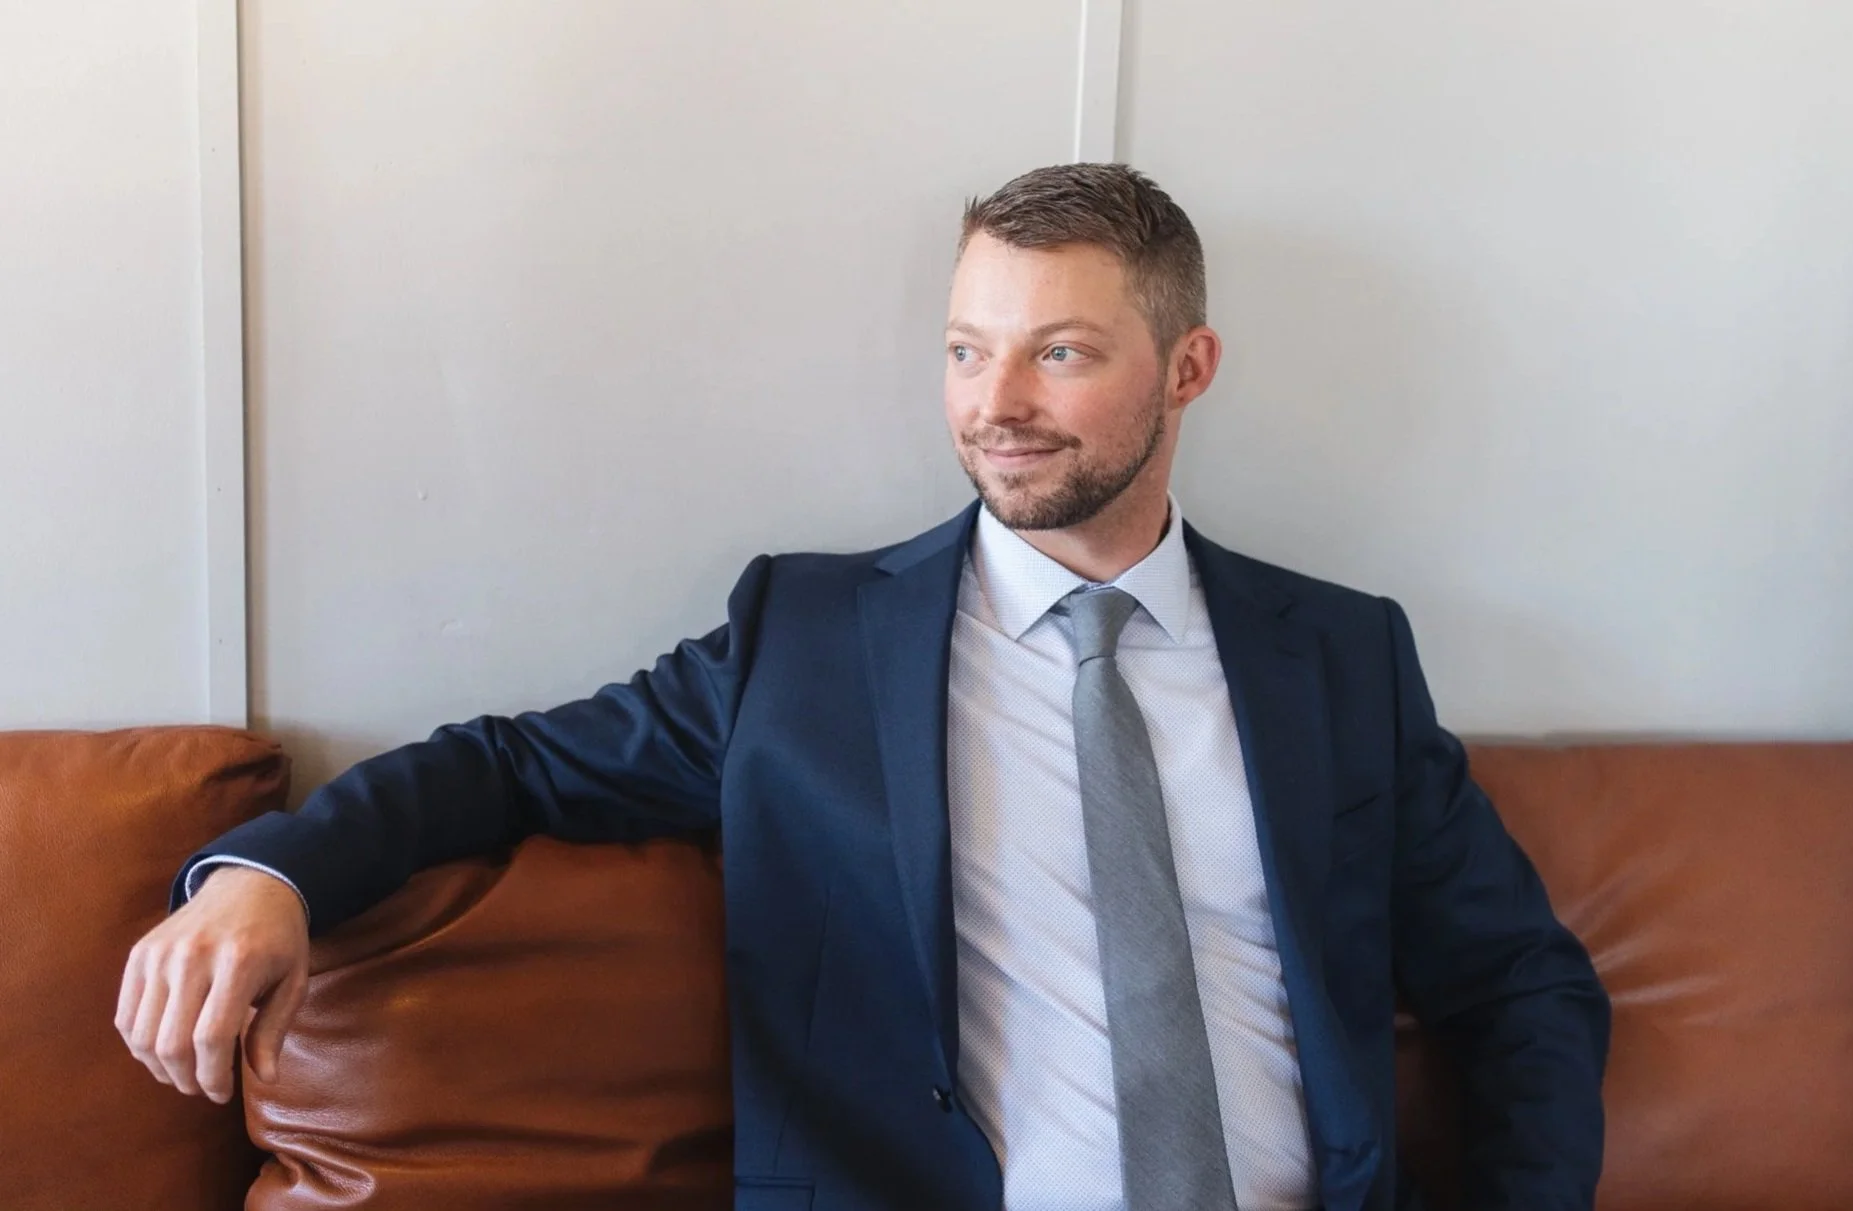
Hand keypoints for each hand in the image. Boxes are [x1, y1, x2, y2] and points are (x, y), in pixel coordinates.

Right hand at [115, 865, 309, 1102]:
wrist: (251, 884)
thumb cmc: (279, 939)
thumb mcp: (292, 981)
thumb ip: (274, 1030)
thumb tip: (266, 1078)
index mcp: (237, 962)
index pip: (212, 1039)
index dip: (214, 1077)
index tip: (222, 1094)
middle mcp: (192, 956)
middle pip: (172, 1044)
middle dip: (187, 1079)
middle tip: (202, 1088)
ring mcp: (160, 953)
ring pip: (142, 1036)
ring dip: (160, 1069)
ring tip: (184, 1075)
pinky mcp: (140, 954)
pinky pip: (126, 1016)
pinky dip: (140, 1044)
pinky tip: (164, 1052)